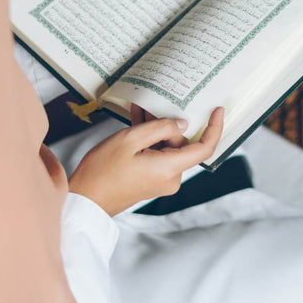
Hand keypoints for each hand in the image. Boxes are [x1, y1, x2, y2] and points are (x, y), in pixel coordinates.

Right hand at [67, 105, 224, 215]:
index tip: (218, 110)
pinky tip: (138, 119)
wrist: (84, 200)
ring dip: (155, 129)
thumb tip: (182, 123)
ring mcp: (160, 180)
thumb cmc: (102, 171)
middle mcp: (170, 178)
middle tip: (155, 102)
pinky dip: (149, 140)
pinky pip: (157, 155)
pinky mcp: (150, 180)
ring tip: (141, 107)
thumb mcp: (130, 140)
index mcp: (169, 169)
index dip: (215, 128)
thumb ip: (159, 128)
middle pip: (181, 143)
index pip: (204, 148)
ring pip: (167, 147)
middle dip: (169, 123)